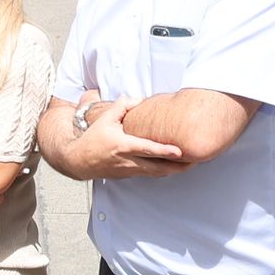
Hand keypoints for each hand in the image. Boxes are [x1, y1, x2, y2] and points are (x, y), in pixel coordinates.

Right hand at [67, 97, 189, 181]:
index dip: (164, 151)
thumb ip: (122, 106)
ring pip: (157, 173)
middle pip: (158, 167)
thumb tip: (139, 99)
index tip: (179, 152)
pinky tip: (173, 167)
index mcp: (123, 146)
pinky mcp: (130, 176)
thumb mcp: (105, 118)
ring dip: (174, 170)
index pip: (147, 149)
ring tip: (190, 165)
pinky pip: (150, 174)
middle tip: (195, 161)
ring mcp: (130, 171)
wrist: (79, 161)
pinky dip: (163, 171)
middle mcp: (129, 161)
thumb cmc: (93, 139)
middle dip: (178, 166)